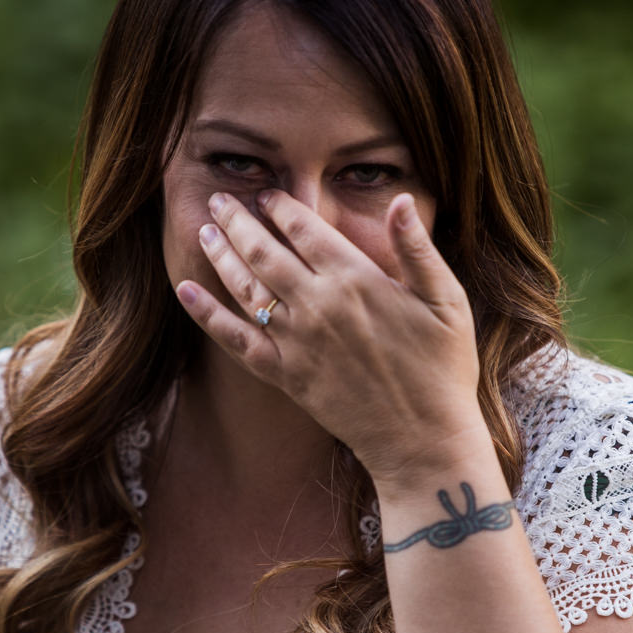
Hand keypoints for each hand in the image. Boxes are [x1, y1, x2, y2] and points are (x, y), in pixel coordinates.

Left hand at [175, 189, 486, 484]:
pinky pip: (235, 340)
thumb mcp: (447, 301)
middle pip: (263, 251)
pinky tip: (185, 291)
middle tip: (220, 201)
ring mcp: (296, 342)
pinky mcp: (285, 375)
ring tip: (204, 232)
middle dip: (237, 221)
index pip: (304, 229)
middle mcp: (317, 305)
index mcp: (356, 279)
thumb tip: (399, 199)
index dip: (281, 207)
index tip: (267, 194)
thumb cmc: (443, 368)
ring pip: (245, 288)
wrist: (423, 439)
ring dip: (220, 256)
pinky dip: (207, 314)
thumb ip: (417, 249)